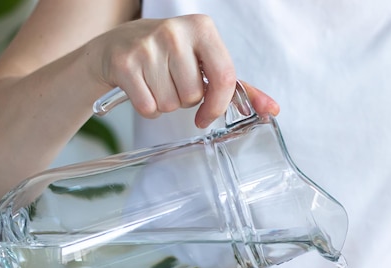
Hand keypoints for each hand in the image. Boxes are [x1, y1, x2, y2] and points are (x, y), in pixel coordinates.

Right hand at [89, 15, 278, 127]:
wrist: (117, 45)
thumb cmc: (169, 56)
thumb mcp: (205, 62)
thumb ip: (240, 88)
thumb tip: (272, 110)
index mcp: (202, 28)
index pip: (224, 78)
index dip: (218, 105)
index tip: (208, 115)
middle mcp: (175, 32)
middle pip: (194, 96)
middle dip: (185, 100)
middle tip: (173, 83)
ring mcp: (148, 46)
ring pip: (171, 104)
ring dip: (165, 104)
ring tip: (157, 84)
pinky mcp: (125, 63)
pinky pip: (148, 107)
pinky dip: (147, 108)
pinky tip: (142, 89)